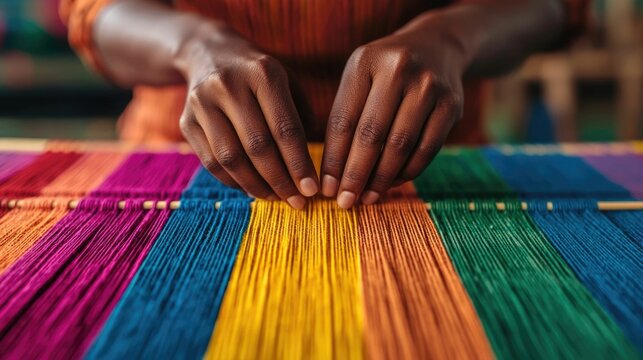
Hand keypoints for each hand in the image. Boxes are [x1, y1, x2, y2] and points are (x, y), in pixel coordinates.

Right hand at [176, 22, 318, 208]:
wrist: (207, 53)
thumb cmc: (260, 76)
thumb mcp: (288, 82)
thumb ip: (303, 118)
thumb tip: (313, 168)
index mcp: (263, 73)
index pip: (285, 128)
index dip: (299, 164)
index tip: (312, 190)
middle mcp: (228, 85)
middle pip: (257, 146)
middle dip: (280, 180)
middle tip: (297, 202)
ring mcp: (202, 102)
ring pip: (231, 158)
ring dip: (256, 186)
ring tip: (275, 198)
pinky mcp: (186, 120)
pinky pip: (211, 162)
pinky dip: (233, 182)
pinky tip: (251, 187)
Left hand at [321, 19, 466, 207]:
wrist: (438, 46)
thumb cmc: (386, 73)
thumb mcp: (361, 78)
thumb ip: (346, 116)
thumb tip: (333, 175)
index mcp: (365, 62)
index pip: (343, 120)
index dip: (333, 159)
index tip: (325, 188)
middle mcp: (398, 69)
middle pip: (371, 135)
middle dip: (355, 174)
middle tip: (345, 202)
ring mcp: (429, 85)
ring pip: (400, 145)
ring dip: (381, 178)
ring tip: (367, 198)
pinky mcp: (452, 104)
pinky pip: (426, 148)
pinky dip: (408, 172)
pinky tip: (392, 183)